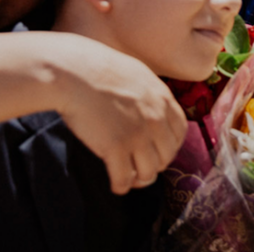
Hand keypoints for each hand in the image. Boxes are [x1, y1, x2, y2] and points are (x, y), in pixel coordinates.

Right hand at [55, 42, 187, 194]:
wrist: (73, 72)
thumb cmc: (97, 68)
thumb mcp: (136, 74)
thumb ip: (149, 93)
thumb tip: (150, 107)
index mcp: (162, 98)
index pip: (180, 132)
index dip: (171, 146)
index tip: (160, 151)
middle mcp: (156, 118)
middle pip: (167, 155)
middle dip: (156, 165)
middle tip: (141, 168)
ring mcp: (137, 134)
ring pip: (149, 172)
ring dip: (140, 180)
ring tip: (129, 179)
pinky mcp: (116, 148)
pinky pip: (124, 179)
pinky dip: (121, 186)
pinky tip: (115, 185)